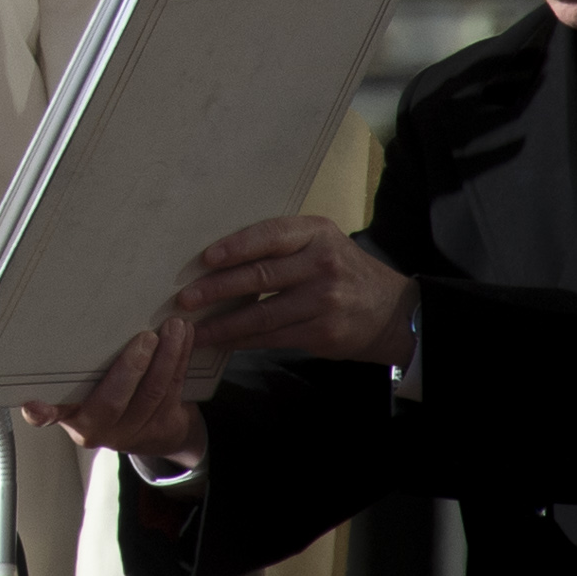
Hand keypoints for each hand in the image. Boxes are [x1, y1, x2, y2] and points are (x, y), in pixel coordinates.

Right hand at [22, 315, 206, 465]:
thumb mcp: (86, 385)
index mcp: (71, 414)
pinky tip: (185, 337)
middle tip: (146, 338)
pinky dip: (180, 360)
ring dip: (166, 357)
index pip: (52, 414)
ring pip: (151, 393)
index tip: (31, 405)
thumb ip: (80, 366)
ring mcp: (132, 432)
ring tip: (173, 328)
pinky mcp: (163, 427)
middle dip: (133, 368)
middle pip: (113, 402)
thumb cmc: (110, 392)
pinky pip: (173, 390)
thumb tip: (68, 320)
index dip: (42, 412)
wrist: (153, 430)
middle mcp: (97, 429)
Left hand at [177, 214, 414, 363]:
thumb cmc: (342, 271)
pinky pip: (272, 337)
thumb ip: (281, 246)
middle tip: (185, 298)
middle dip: (217, 288)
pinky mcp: (322, 333)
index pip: (271, 235)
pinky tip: (221, 342)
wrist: (391, 311)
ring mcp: (324, 301)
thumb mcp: (321, 244)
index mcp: (317, 234)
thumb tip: (217, 258)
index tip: (205, 258)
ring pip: (262, 314)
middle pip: (261, 276)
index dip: (236, 247)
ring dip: (222, 323)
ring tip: (194, 328)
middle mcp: (323, 264)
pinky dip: (242, 341)